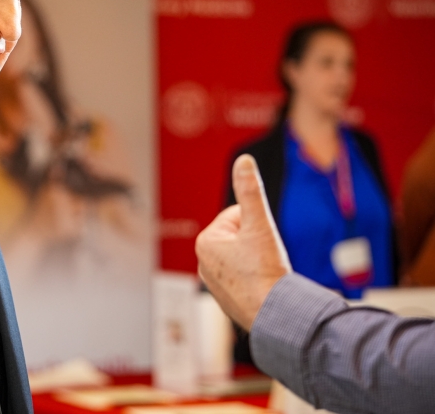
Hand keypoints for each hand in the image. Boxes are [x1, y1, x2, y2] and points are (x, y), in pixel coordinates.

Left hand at [195, 154, 291, 330]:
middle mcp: (203, 262)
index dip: (258, 226)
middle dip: (257, 244)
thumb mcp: (259, 224)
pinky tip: (263, 290)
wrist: (275, 317)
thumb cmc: (265, 272)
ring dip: (258, 262)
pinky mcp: (226, 299)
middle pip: (241, 237)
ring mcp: (214, 282)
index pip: (239, 216)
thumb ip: (250, 190)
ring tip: (264, 277)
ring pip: (244, 258)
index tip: (263, 246)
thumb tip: (243, 161)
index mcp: (206, 241)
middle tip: (265, 262)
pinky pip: (245, 278)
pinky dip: (257, 280)